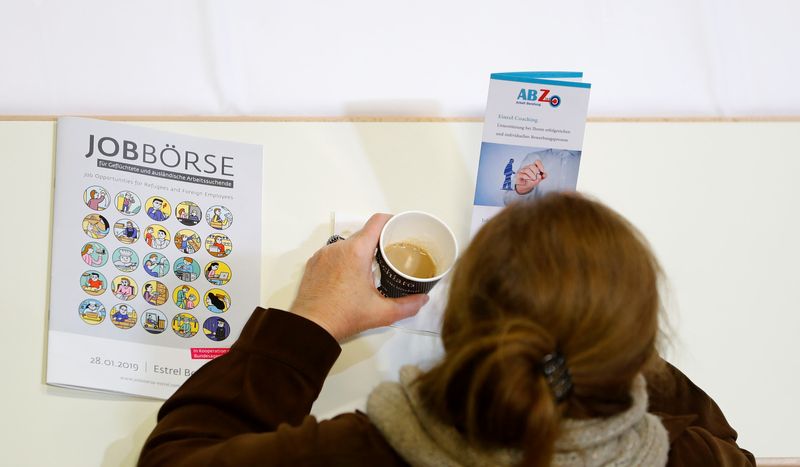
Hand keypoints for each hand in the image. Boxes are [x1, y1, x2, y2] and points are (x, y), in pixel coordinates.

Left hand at [289, 214, 428, 340]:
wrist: (310, 327)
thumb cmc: (342, 316)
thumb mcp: (381, 313)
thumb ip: (407, 305)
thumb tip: (423, 299)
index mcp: (357, 252)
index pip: (377, 221)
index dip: (392, 221)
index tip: (400, 229)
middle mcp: (338, 247)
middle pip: (364, 234)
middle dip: (378, 242)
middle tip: (390, 255)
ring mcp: (323, 254)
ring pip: (348, 244)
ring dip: (360, 252)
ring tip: (371, 268)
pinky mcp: (314, 263)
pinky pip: (333, 254)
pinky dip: (344, 260)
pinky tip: (350, 276)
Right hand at [514, 160, 546, 194]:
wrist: (524, 186)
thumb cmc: (531, 181)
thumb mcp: (538, 179)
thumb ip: (542, 177)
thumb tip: (544, 175)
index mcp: (533, 167)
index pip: (537, 162)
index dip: (540, 165)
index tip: (542, 171)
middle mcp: (527, 167)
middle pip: (532, 166)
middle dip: (536, 171)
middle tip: (537, 177)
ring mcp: (522, 171)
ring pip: (527, 170)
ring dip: (532, 175)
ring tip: (534, 179)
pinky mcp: (519, 175)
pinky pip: (523, 175)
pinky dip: (527, 178)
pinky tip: (528, 180)